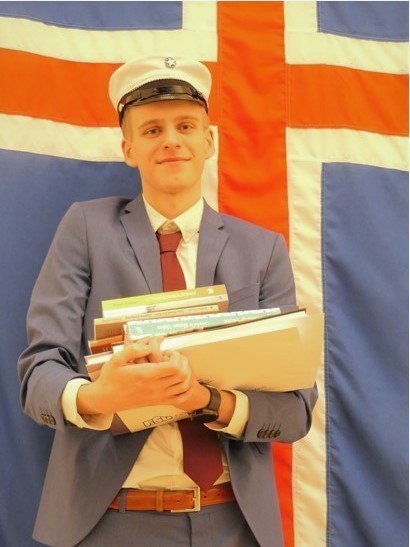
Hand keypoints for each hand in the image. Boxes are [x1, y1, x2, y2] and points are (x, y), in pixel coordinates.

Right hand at [77, 342, 192, 414]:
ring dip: (186, 374)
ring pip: (184, 386)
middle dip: (183, 362)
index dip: (177, 357)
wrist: (105, 399)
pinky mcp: (158, 402)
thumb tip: (148, 346)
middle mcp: (155, 387)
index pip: (174, 368)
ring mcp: (158, 396)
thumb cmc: (110, 378)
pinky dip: (185, 389)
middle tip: (174, 357)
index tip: (168, 352)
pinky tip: (179, 380)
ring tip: (177, 366)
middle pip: (183, 375)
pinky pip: (179, 399)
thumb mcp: (116, 359)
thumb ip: (132, 350)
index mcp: (146, 375)